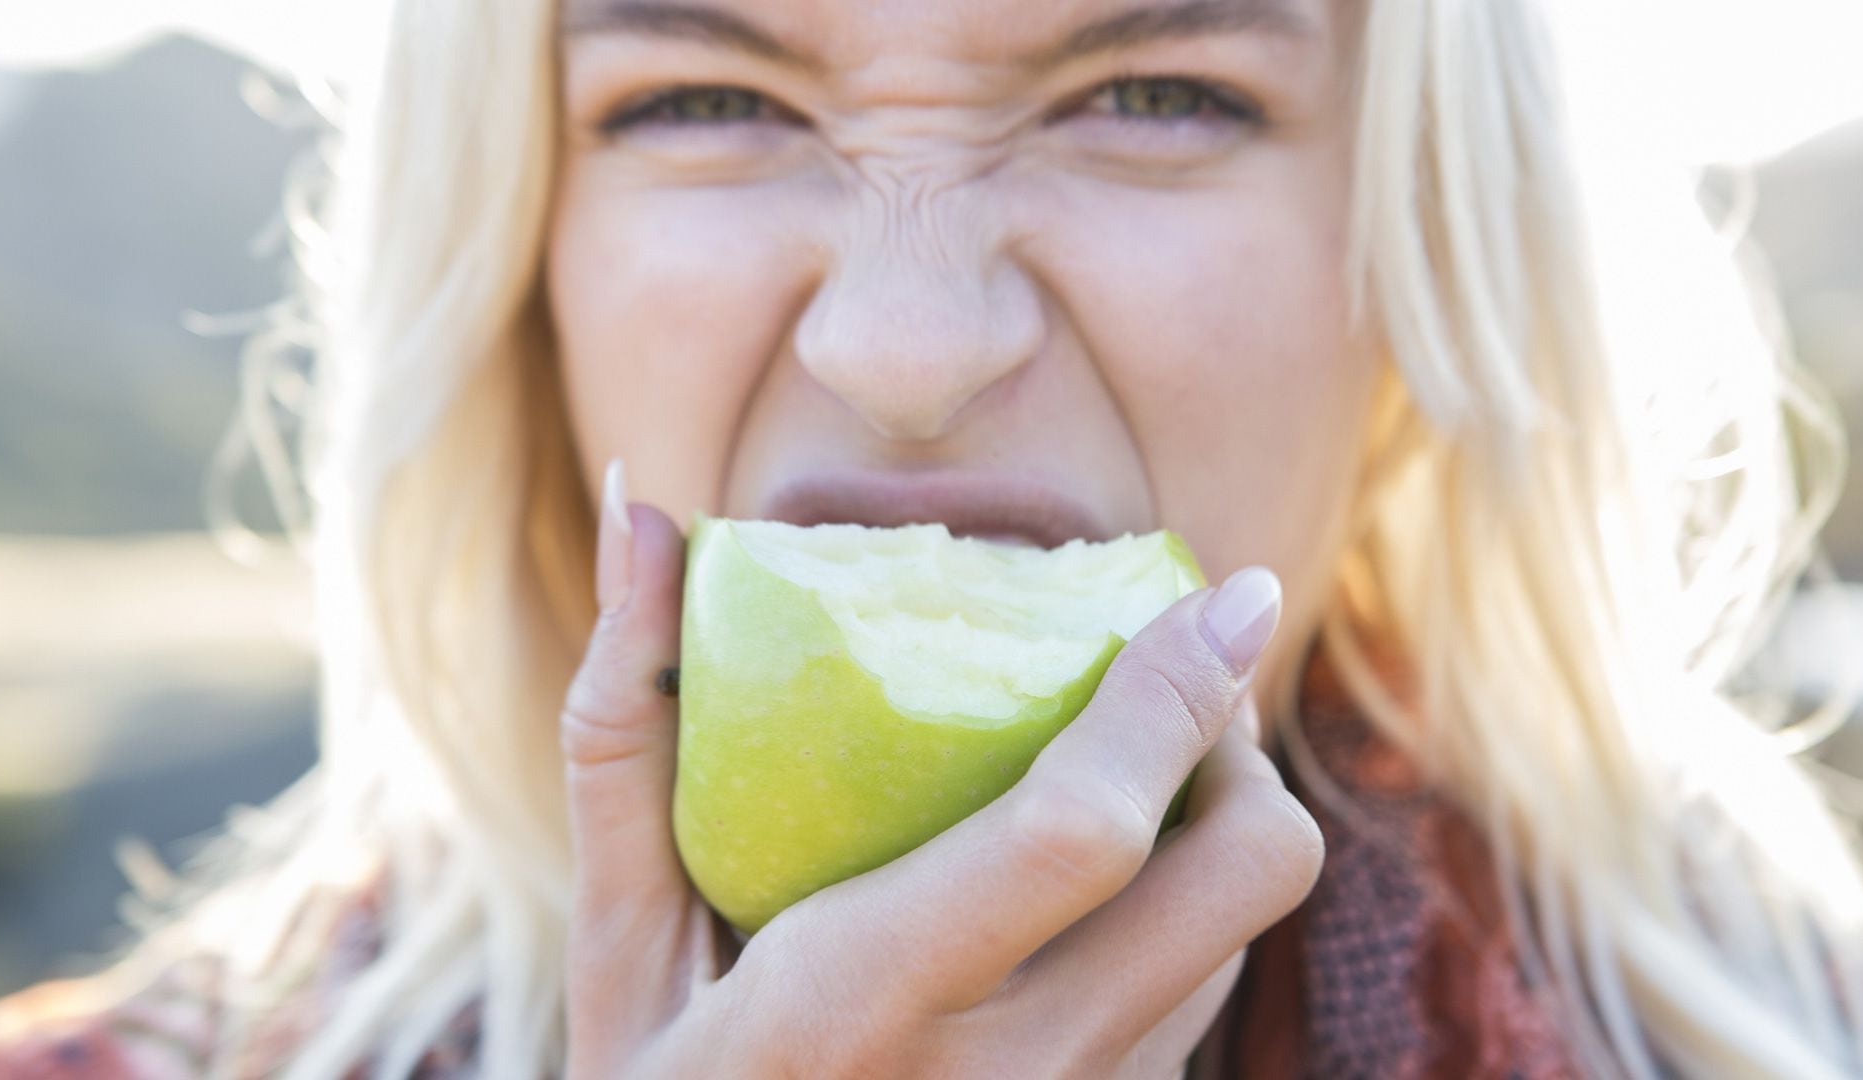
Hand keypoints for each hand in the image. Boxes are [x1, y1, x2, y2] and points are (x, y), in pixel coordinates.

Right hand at [560, 469, 1323, 1078]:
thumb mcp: (616, 938)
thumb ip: (627, 727)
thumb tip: (639, 509)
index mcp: (861, 1002)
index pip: (1079, 832)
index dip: (1173, 695)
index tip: (1227, 592)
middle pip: (1247, 876)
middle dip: (1236, 746)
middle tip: (1154, 690)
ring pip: (1241, 937)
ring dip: (1209, 828)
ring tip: (1113, 768)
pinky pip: (1199, 1002)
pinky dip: (1174, 912)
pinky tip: (1083, 890)